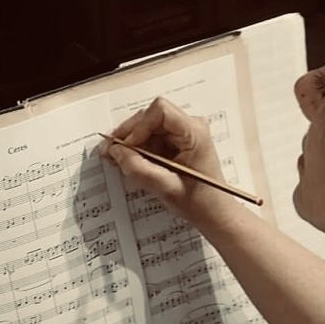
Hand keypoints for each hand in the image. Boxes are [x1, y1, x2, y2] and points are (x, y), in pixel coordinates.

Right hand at [101, 96, 228, 226]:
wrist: (213, 213)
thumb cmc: (199, 202)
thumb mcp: (166, 187)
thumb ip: (139, 169)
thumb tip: (116, 152)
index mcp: (194, 133)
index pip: (160, 111)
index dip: (139, 126)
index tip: (127, 146)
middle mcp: (189, 127)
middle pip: (150, 117)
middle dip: (129, 134)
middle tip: (111, 152)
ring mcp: (182, 134)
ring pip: (147, 127)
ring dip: (130, 142)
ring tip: (117, 159)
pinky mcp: (175, 142)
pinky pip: (150, 137)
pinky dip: (137, 148)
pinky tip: (128, 161)